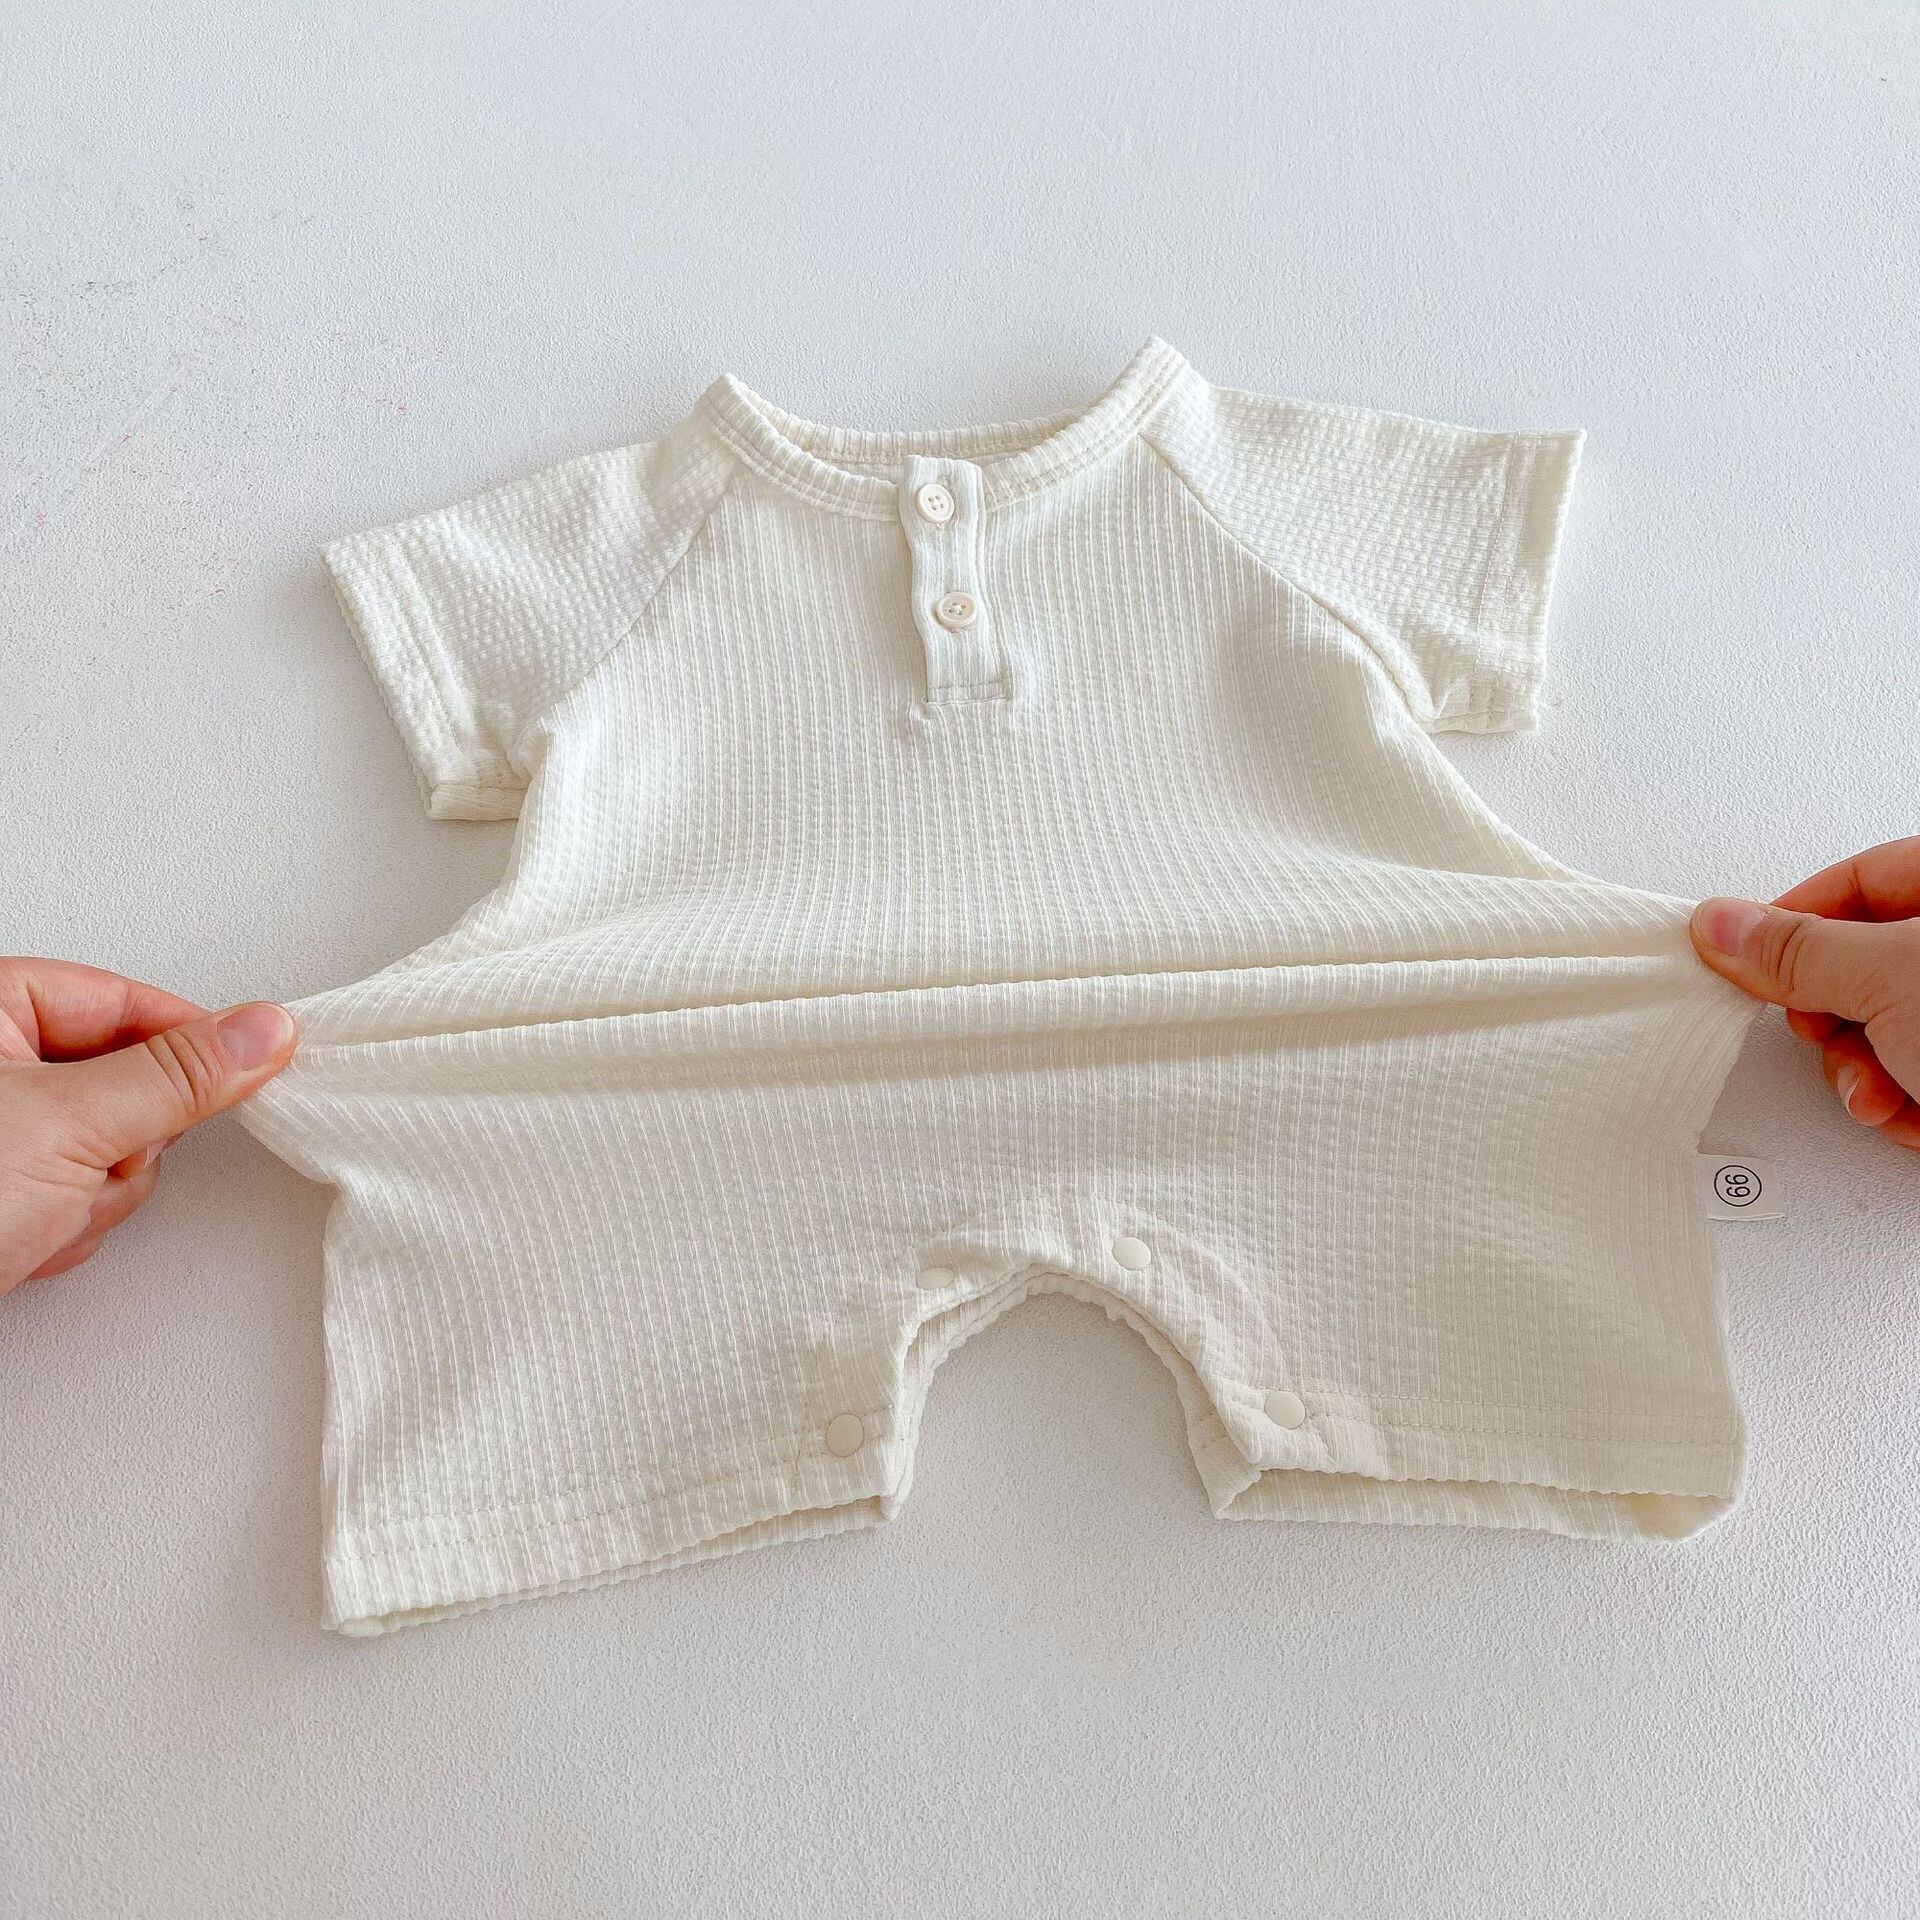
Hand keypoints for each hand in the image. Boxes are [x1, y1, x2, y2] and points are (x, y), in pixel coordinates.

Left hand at [0, 959, 296, 1293]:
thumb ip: (180, 1075)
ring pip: (113, 1150)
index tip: (245, 1067)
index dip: (189, 1043)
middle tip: (84, 1163)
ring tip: (37, 1211)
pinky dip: (66, 1227)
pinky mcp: (2, 1191)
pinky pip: (81, 1196)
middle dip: (121, 1146)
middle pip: (130, 1084)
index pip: (128, 1003)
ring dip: (93, 1197)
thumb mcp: (71, 1126)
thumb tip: (261, 1032)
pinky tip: (23, 1238)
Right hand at [1690, 835, 1919, 1151]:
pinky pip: (1909, 1081)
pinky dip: (1900, 1107)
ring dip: (1863, 1078)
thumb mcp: (1891, 977)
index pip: (1857, 879)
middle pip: (1857, 967)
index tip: (1748, 957)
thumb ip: (1799, 950)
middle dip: (1831, 1023)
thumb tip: (1724, 925)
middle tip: (1832, 1030)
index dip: (1795, 919)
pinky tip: (1916, 1113)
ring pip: (1879, 1033)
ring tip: (1885, 1091)